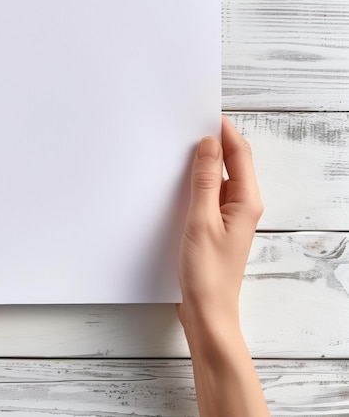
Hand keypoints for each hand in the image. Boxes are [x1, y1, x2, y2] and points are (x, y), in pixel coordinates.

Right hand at [178, 115, 263, 330]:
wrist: (206, 310)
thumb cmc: (207, 272)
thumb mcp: (201, 220)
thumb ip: (204, 180)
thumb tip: (208, 145)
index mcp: (246, 201)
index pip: (239, 154)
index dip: (224, 131)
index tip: (205, 113)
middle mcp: (242, 204)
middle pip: (231, 162)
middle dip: (213, 142)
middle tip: (188, 125)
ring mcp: (228, 214)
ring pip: (217, 177)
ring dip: (202, 162)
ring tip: (179, 148)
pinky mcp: (214, 223)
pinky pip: (208, 192)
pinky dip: (195, 181)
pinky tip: (177, 179)